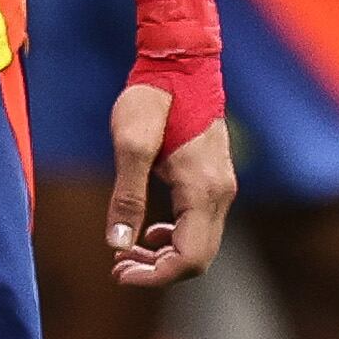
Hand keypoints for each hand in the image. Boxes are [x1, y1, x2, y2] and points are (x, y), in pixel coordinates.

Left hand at [105, 83, 234, 287]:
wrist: (180, 63)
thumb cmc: (153, 97)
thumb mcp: (130, 143)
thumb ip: (127, 196)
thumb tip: (118, 244)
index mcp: (203, 189)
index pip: (189, 258)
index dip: (155, 276)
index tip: (119, 273)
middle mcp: (220, 194)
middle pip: (198, 258)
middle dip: (158, 271)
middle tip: (117, 269)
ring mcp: (221, 187)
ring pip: (200, 244)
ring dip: (165, 257)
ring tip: (126, 254)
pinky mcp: (213, 180)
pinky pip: (200, 225)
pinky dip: (174, 238)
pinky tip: (148, 232)